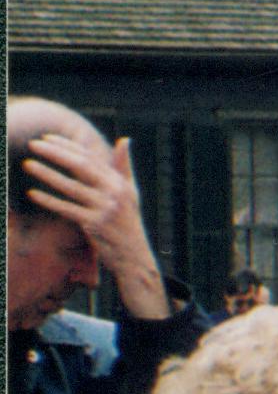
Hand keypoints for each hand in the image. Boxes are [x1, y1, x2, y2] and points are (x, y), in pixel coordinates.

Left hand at [20, 132, 169, 316]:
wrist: (133, 256)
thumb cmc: (128, 221)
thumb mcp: (131, 191)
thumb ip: (124, 166)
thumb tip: (125, 139)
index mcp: (118, 181)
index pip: (89, 157)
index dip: (67, 146)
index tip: (47, 138)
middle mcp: (113, 192)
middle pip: (80, 166)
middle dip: (55, 153)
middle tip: (33, 145)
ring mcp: (104, 208)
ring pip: (70, 187)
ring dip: (47, 174)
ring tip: (27, 164)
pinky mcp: (94, 225)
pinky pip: (67, 209)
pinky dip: (49, 201)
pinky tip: (32, 194)